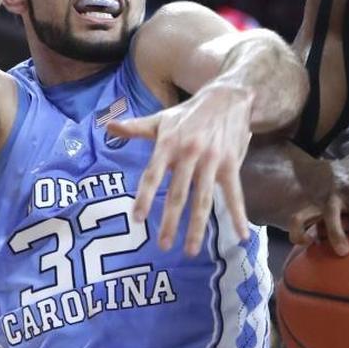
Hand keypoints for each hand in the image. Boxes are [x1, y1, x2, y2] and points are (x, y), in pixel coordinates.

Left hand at [107, 83, 253, 255]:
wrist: (228, 97)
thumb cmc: (190, 113)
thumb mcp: (162, 119)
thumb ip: (135, 128)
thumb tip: (108, 127)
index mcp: (168, 144)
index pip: (153, 174)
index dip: (145, 197)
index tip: (138, 219)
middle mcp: (190, 153)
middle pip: (179, 193)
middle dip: (170, 221)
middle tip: (163, 245)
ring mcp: (212, 161)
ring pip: (204, 199)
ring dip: (197, 227)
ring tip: (191, 249)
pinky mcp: (231, 165)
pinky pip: (234, 194)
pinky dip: (237, 215)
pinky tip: (240, 235)